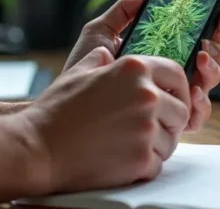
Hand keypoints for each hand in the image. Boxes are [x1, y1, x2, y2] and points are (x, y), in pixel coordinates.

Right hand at [23, 47, 190, 193]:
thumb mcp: (79, 72)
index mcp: (135, 69)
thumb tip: (107, 54)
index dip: (178, 88)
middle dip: (169, 121)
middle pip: (180, 110)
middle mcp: (147, 96)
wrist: (39, 148)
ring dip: (157, 144)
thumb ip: (101, 60)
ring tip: (131, 145)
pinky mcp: (142, 159)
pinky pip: (158, 163)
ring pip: (172, 139)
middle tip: (150, 128)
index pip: (177, 74)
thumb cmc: (56, 111)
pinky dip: (145, 165)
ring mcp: (146, 128)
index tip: (173, 98)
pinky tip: (123, 160)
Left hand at [64, 0, 219, 131]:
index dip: (215, 24)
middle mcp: (172, 76)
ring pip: (209, 83)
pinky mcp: (169, 122)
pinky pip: (198, 114)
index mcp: (162, 53)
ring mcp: (173, 98)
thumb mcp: (99, 34)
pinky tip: (194, 90)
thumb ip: (120, 13)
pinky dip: (202, 102)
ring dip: (212, 69)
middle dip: (216, 47)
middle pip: (210, 59)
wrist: (66, 103)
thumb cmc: (81, 70)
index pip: (196, 36)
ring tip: (199, 58)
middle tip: (205, 41)